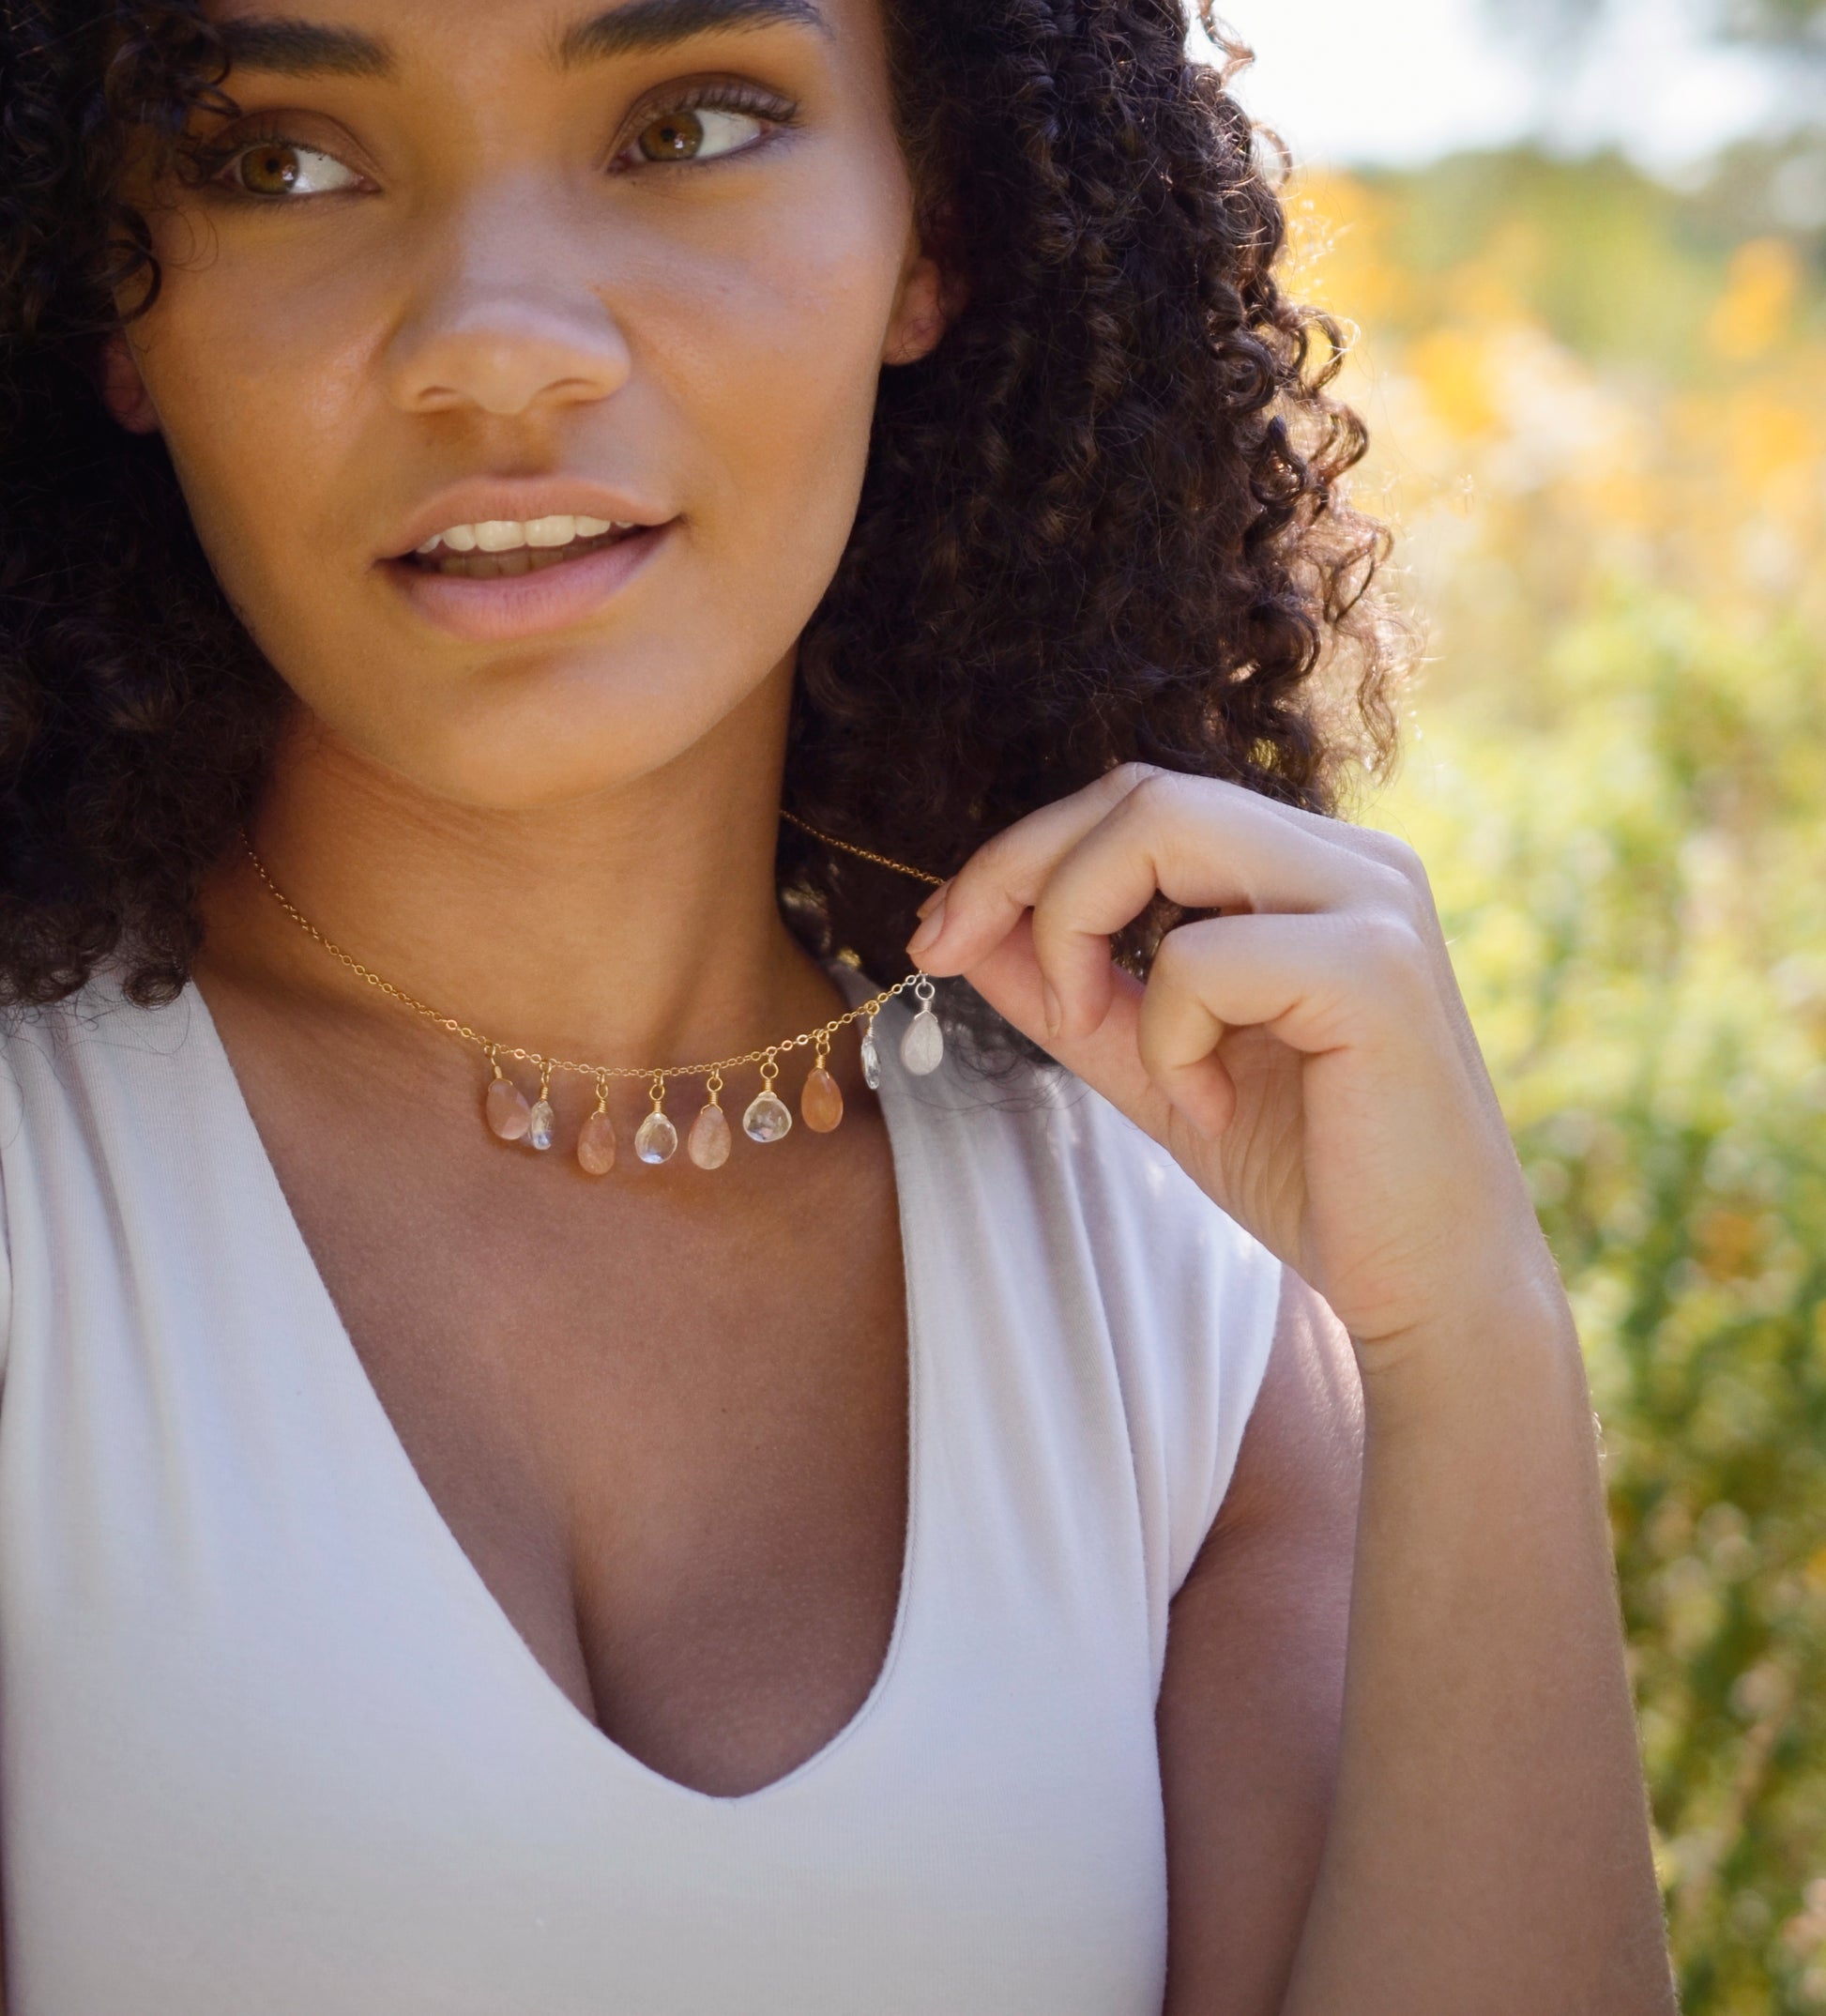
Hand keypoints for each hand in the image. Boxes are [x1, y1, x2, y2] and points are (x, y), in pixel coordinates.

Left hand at [904, 764, 1561, 1363]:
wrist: (1428, 1288)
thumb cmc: (1307, 1175)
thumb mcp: (1154, 1064)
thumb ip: (1068, 990)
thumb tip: (960, 927)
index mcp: (1307, 871)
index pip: (1140, 802)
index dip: (1022, 853)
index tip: (938, 932)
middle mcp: (1351, 860)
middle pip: (1139, 792)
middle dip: (1018, 870)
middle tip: (949, 951)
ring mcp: (1373, 902)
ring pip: (1163, 827)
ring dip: (1078, 934)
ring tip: (1095, 1033)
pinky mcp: (1375, 970)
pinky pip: (1203, 956)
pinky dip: (1167, 1036)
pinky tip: (1209, 1106)